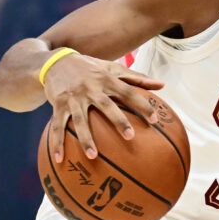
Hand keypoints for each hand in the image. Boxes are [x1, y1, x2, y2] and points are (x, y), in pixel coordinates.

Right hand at [43, 52, 162, 161]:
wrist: (55, 61)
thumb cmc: (91, 68)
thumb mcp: (113, 68)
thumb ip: (137, 78)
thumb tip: (162, 85)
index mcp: (106, 79)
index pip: (128, 92)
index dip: (142, 105)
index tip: (154, 120)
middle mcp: (90, 88)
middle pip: (106, 105)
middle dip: (118, 120)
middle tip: (130, 136)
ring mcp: (73, 97)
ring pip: (80, 119)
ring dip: (86, 138)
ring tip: (93, 156)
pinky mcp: (58, 104)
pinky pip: (57, 125)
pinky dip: (57, 142)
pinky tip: (59, 158)